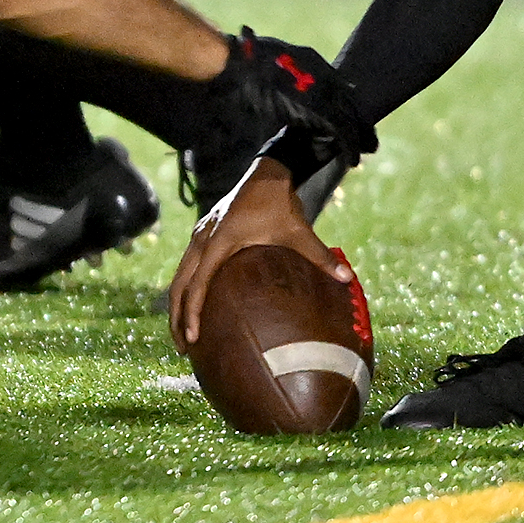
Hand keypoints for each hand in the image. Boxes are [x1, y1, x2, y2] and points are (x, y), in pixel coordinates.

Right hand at [168, 158, 350, 350]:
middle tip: (183, 349)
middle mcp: (203, 237)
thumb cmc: (281, 203)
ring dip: (178, 305)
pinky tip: (193, 308)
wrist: (268, 172)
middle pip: (179, 284)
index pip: (199, 282)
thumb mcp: (299, 230)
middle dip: (176, 317)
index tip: (192, 337)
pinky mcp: (204, 234)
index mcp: (221, 240)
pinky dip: (186, 289)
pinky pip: (188, 267)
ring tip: (183, 337)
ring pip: (180, 275)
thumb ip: (319, 255)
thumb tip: (347, 277)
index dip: (193, 311)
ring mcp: (200, 235)